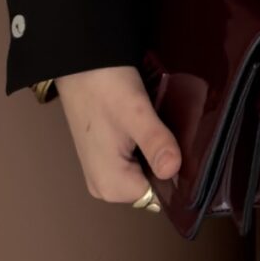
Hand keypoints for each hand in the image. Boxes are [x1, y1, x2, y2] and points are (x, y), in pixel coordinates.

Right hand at [52, 66, 181, 205]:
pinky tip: (148, 126)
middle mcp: (104, 187)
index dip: (175, 172)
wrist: (80, 63)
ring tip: (157, 125)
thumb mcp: (136, 113)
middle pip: (153, 186)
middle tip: (167, 130)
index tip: (179, 145)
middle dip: (165, 162)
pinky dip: (147, 147)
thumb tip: (172, 171)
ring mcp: (103, 173)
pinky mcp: (105, 158)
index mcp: (110, 185)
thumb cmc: (105, 85)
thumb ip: (155, 143)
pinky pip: (136, 162)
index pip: (160, 197)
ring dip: (157, 152)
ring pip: (147, 173)